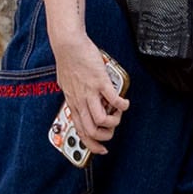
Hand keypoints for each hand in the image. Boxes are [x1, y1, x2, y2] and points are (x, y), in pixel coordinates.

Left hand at [52, 31, 128, 153]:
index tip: (101, 149)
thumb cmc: (68, 61)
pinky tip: (125, 102)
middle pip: (91, 131)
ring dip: (114, 122)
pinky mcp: (99, 82)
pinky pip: (114, 101)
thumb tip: (77, 101)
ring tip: (118, 112)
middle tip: (112, 129)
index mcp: (72, 102)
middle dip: (105, 136)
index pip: (79, 130)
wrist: (67, 44)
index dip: (91, 144)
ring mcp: (89, 92)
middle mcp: (79, 100)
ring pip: (102, 120)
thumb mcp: (66, 83)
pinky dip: (123, 106)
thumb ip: (74, 95)